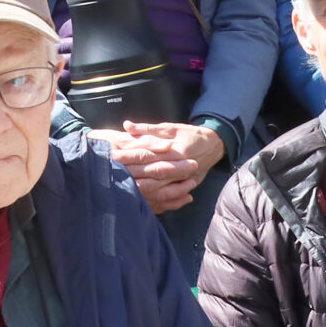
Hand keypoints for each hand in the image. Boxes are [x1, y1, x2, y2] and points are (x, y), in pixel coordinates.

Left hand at [97, 121, 223, 214]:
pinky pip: (168, 197)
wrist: (214, 145)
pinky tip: (140, 201)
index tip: (113, 156)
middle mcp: (178, 166)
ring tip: (122, 189)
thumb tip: (127, 125)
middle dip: (131, 174)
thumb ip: (148, 129)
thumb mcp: (170, 128)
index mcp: (174, 150)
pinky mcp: (184, 186)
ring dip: (140, 189)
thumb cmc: (189, 135)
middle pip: (151, 174)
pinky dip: (155, 201)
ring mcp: (182, 179)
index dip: (129, 156)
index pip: (147, 155)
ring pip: (158, 189)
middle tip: (111, 173)